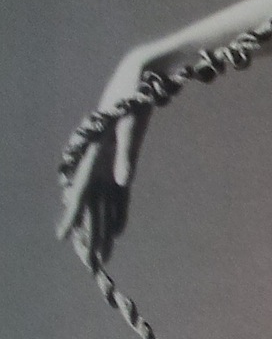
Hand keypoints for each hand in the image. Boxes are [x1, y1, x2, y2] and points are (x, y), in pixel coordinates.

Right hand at [56, 53, 154, 262]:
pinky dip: (119, 212)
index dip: (71, 217)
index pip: (80, 193)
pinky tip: (119, 230)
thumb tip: (123, 182)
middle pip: (92, 205)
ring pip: (104, 204)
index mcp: (95, 153)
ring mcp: (109, 162)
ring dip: (103, 228)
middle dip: (91, 233)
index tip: (63, 238)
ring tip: (104, 254)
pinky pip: (119, 194)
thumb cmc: (132, 96)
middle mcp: (98, 161)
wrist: (140, 76)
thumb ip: (127, 153)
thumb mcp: (131, 122)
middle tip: (93, 262)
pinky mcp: (123, 160)